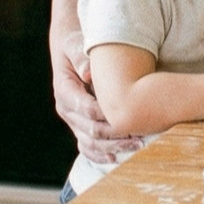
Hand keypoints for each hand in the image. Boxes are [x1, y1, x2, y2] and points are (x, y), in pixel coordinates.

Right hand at [48, 20, 143, 163]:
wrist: (70, 51)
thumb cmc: (75, 44)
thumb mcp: (75, 44)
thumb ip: (81, 56)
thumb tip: (88, 72)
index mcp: (65, 90)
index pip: (85, 108)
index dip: (106, 115)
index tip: (128, 117)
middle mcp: (66, 109)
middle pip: (90, 130)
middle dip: (115, 135)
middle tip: (139, 137)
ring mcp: (73, 120)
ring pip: (90, 143)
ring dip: (113, 148)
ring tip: (137, 148)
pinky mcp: (80, 125)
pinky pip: (87, 146)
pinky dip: (100, 154)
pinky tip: (117, 159)